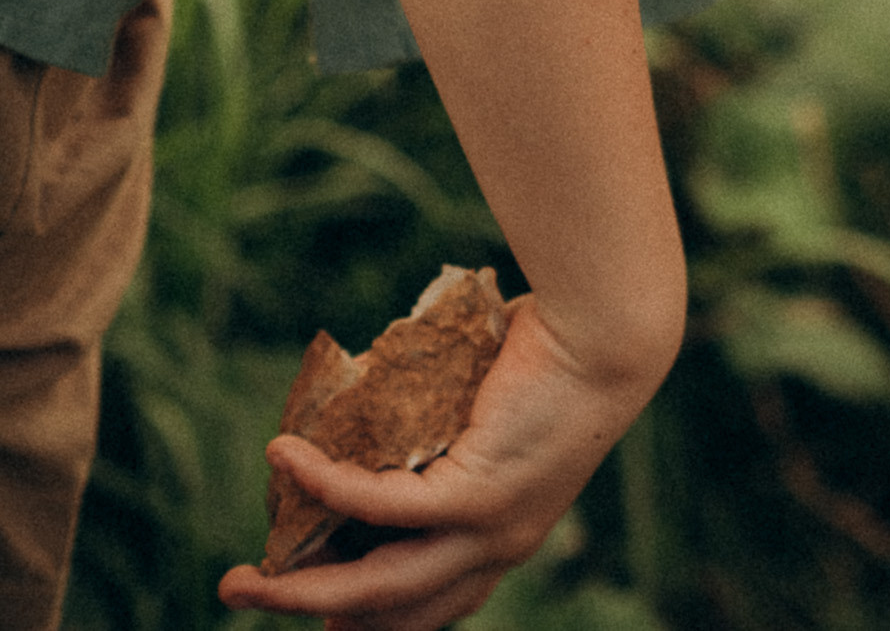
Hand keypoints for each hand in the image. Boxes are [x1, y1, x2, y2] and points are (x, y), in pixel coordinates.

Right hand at [217, 292, 665, 629]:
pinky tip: (281, 458)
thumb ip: (440, 428)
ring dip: (297, 591)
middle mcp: (496, 548)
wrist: (609, 328)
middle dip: (313, 617)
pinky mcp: (479, 492)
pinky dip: (323, 484)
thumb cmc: (560, 349)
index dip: (371, 622)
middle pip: (389, 613)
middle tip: (247, 598)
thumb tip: (376, 399)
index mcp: (504, 538)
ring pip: (374, 585)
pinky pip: (380, 503)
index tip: (322, 622)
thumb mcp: (490, 407)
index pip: (429, 605)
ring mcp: (488, 528)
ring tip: (238, 580)